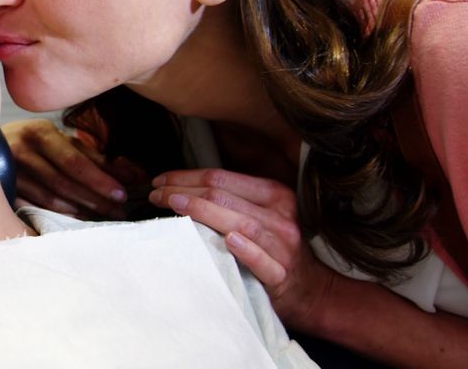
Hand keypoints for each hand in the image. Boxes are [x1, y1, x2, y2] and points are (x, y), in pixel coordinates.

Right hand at [2, 119, 142, 219]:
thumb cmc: (33, 144)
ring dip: (80, 210)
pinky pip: (36, 208)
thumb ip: (93, 155)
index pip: (75, 161)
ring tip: (104, 217)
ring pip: (51, 198)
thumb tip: (130, 171)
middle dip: (95, 198)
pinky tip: (78, 218)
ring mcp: (11, 172)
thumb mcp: (61, 142)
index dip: (100, 179)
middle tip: (119, 210)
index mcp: (40, 133)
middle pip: (64, 182)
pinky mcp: (5, 191)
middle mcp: (23, 151)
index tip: (123, 193)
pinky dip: (59, 215)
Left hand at [149, 168, 338, 329]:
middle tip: (155, 194)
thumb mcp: (261, 214)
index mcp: (274, 194)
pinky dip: (246, 249)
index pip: (222, 178)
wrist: (312, 290)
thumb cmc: (275, 248)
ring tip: (174, 207)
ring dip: (203, 213)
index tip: (160, 181)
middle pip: (224, 196)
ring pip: (240, 222)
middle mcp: (280, 215)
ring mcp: (283, 245)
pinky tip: (228, 241)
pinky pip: (262, 259)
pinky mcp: (282, 274)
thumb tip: (182, 188)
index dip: (187, 176)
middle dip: (184, 191)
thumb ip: (232, 200)